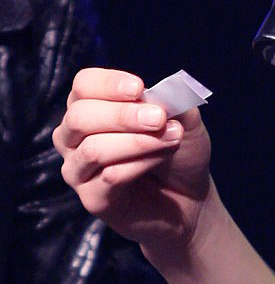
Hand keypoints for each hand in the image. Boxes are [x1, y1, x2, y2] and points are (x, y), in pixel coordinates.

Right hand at [53, 68, 213, 264]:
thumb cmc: (179, 151)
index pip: (83, 85)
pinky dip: (141, 164)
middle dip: (123, 115)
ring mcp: (79, 170)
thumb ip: (171, 101)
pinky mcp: (92, 199)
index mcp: (91, 107)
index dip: (108, 84)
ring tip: (171, 138)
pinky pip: (109, 177)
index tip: (139, 88)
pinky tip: (161, 159)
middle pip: (80, 116)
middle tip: (160, 118)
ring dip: (137, 141)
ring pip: (93, 149)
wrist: (191, 197)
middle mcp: (74, 137)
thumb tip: (157, 94)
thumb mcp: (184, 118)